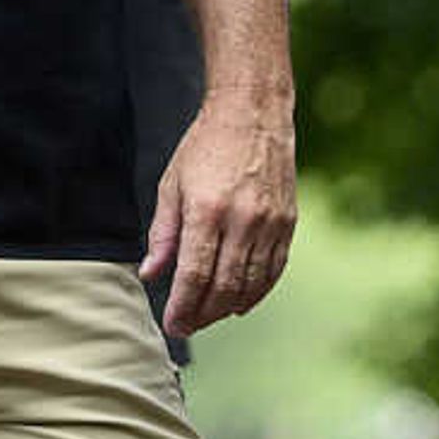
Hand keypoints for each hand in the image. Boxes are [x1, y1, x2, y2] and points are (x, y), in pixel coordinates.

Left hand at [143, 91, 296, 336]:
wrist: (252, 113)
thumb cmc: (206, 147)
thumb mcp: (172, 185)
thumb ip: (163, 234)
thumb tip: (150, 274)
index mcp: (207, 210)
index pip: (194, 275)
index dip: (182, 307)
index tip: (172, 325)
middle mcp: (243, 220)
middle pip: (224, 287)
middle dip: (203, 315)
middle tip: (186, 326)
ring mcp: (270, 222)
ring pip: (251, 284)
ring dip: (228, 308)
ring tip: (208, 315)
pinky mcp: (288, 222)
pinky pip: (274, 270)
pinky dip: (257, 292)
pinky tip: (240, 303)